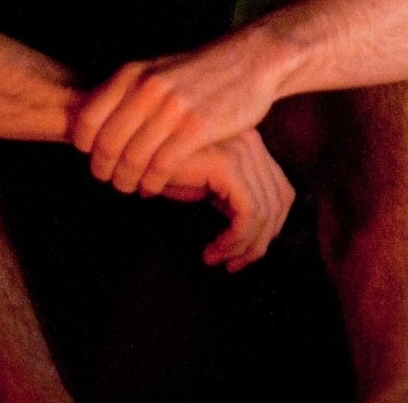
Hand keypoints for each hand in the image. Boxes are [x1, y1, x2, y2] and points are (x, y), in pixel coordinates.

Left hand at [72, 41, 284, 197]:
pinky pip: (161, 166)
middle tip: (110, 181)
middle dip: (104, 170)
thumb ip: (128, 90)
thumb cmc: (202, 71)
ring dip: (126, 181)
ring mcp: (172, 108)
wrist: (251, 60)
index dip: (85, 147)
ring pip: (132, 159)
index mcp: (132, 74)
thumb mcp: (158, 69)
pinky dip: (152, 183)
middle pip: (107, 144)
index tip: (93, 159)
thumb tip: (93, 113)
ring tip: (131, 187)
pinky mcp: (197, 127)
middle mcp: (147, 89)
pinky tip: (154, 187)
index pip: (87, 119)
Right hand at [147, 129, 294, 271]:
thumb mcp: (204, 186)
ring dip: (244, 246)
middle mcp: (250, 143)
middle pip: (279, 202)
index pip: (282, 191)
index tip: (246, 253)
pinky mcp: (226, 164)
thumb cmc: (158, 170)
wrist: (125, 153)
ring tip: (218, 259)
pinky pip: (248, 213)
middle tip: (233, 264)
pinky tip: (213, 250)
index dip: (271, 228)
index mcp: (249, 146)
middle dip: (260, 242)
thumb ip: (230, 199)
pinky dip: (236, 240)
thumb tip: (257, 235)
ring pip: (265, 212)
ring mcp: (240, 150)